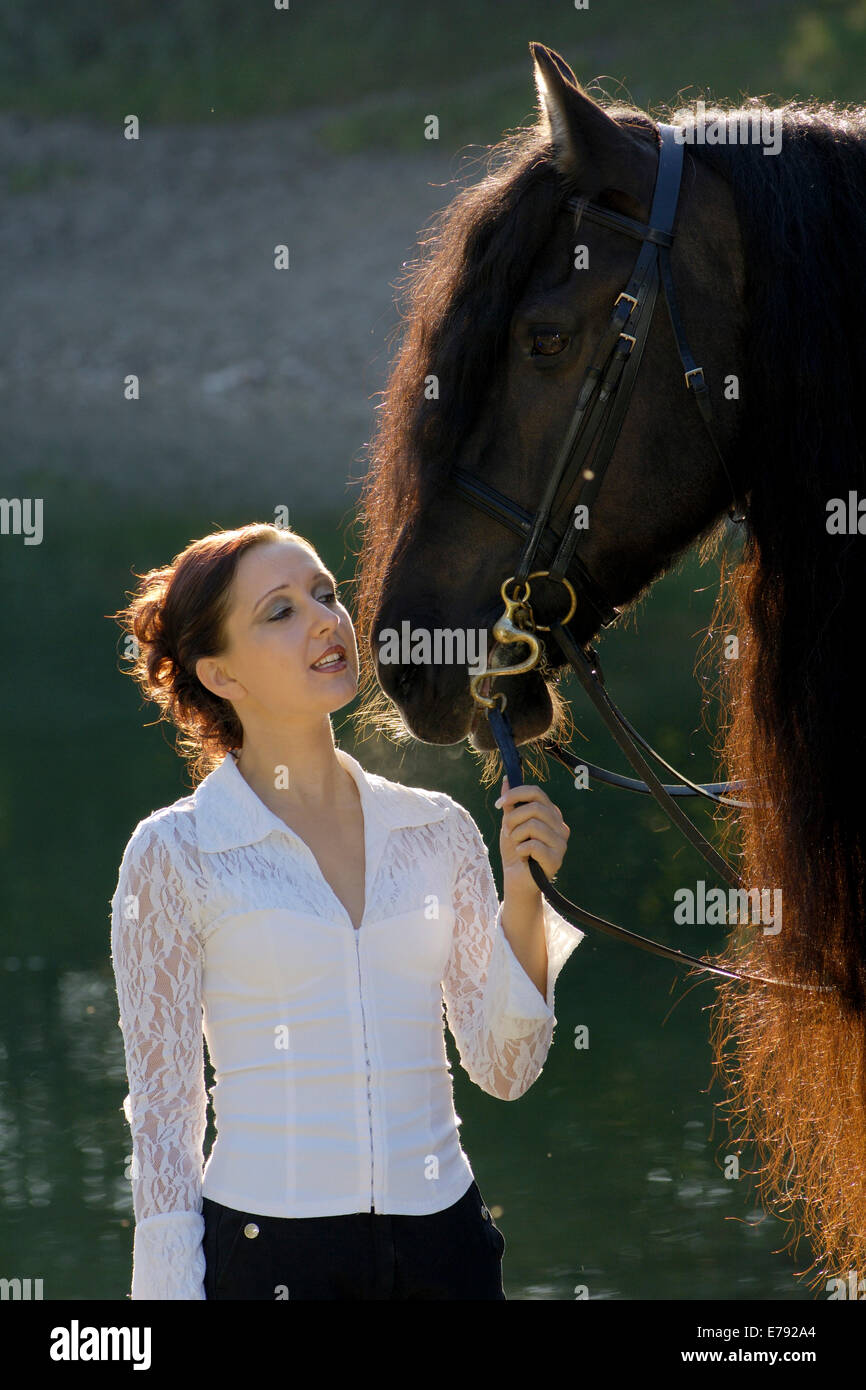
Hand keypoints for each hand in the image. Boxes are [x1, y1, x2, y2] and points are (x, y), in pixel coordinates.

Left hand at [494, 775, 569, 894]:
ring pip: (533, 825)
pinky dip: (521, 850)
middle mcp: (560, 826)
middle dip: (513, 818)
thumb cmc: (515, 851)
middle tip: (507, 831)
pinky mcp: (556, 860)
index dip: (516, 794)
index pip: (537, 793)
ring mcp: (561, 843)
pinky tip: (522, 856)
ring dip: (516, 836)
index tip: (499, 803)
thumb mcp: (510, 824)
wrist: (516, 880)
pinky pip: (533, 845)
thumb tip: (507, 779)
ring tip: (516, 845)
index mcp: (551, 815)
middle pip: (535, 808)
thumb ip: (510, 804)